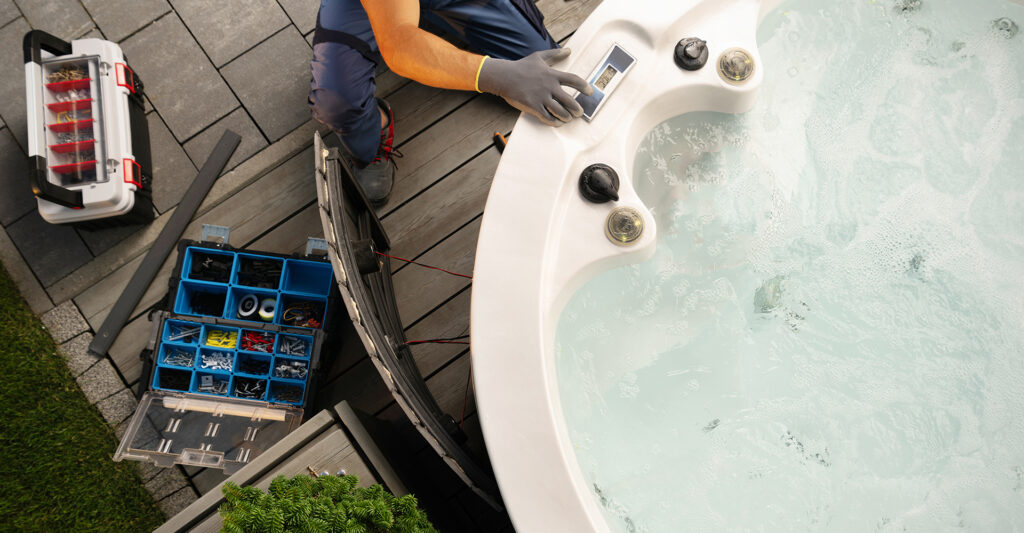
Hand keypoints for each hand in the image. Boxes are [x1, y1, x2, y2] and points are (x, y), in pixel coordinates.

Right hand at [478, 48, 593, 125]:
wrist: (504, 77)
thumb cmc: (521, 67)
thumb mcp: (539, 57)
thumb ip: (555, 54)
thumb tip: (568, 50)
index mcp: (552, 74)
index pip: (574, 80)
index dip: (584, 86)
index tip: (590, 92)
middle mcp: (549, 86)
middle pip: (569, 100)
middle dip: (577, 109)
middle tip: (580, 113)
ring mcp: (541, 97)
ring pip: (560, 111)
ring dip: (566, 117)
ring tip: (568, 118)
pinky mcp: (533, 106)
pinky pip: (547, 117)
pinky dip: (554, 122)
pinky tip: (557, 123)